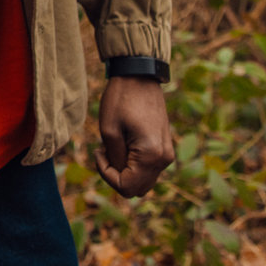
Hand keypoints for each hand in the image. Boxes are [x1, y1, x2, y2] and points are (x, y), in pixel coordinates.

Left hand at [96, 75, 174, 197]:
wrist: (139, 76)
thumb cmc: (120, 99)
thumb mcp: (109, 130)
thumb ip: (115, 160)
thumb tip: (119, 178)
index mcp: (151, 156)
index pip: (127, 187)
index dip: (107, 176)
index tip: (99, 152)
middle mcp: (164, 159)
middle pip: (137, 189)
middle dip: (116, 176)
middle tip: (104, 151)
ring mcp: (167, 153)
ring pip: (143, 180)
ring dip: (125, 170)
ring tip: (113, 146)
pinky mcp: (164, 147)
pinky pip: (148, 168)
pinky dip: (133, 164)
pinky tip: (123, 143)